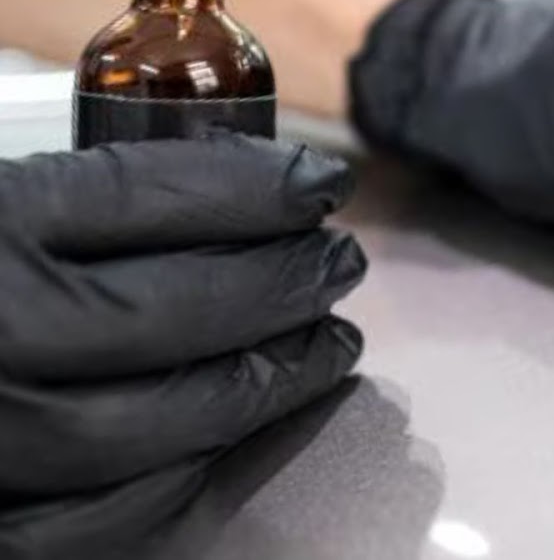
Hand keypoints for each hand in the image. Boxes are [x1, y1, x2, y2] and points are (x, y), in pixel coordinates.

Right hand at [0, 136, 365, 558]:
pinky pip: (116, 513)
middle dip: (285, 280)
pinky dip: (197, 472)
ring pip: (168, 421)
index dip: (261, 184)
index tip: (318, 179)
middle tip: (338, 262)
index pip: (154, 192)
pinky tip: (242, 432)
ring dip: (271, 379)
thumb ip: (75, 190)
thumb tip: (237, 180)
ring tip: (326, 343)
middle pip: (180, 309)